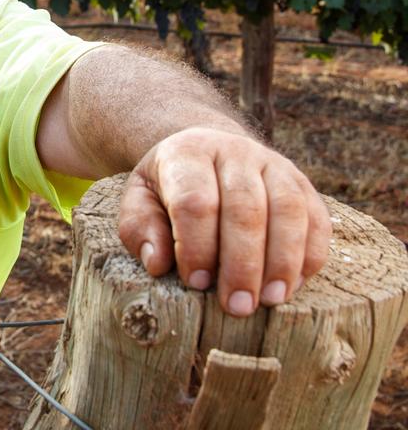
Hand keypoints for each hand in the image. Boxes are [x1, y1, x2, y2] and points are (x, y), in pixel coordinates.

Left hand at [118, 127, 330, 315]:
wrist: (208, 149)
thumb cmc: (168, 186)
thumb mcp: (139, 199)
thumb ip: (140, 228)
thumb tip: (157, 264)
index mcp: (188, 153)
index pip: (195, 200)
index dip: (197, 245)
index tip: (196, 283)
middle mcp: (236, 152)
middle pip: (246, 207)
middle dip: (242, 262)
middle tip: (237, 306)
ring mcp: (275, 165)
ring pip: (288, 210)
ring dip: (282, 260)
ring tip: (270, 300)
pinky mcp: (303, 184)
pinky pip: (316, 218)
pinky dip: (310, 254)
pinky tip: (292, 285)